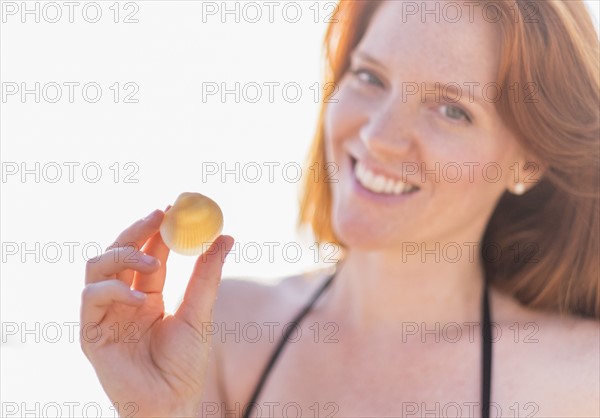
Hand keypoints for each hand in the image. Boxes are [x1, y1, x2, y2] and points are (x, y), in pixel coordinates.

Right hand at [80, 209, 233, 416]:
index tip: (173, 209)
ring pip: (98, 267)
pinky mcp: (90, 332)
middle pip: (119, 253)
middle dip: (137, 231)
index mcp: (149, 296)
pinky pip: (92, 297)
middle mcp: (124, 301)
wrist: (171, 403)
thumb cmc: (185, 364)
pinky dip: (115, 290)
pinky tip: (142, 300)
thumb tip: (226, 237)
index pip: (149, 255)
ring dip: (125, 256)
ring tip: (156, 262)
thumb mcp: (199, 312)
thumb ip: (207, 275)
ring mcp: (106, 315)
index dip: (157, 230)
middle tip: (159, 215)